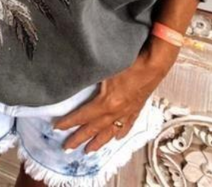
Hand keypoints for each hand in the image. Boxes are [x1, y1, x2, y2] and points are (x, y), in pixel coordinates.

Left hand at [53, 36, 178, 153]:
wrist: (155, 62)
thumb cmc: (131, 61)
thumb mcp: (105, 69)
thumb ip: (90, 76)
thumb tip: (74, 79)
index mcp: (107, 102)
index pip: (82, 116)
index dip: (68, 122)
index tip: (57, 127)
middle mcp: (116, 111)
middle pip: (94, 128)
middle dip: (79, 139)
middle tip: (67, 147)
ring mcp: (128, 112)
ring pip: (110, 132)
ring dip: (98, 142)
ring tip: (89, 150)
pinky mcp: (137, 108)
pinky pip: (127, 125)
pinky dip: (119, 133)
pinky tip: (116, 138)